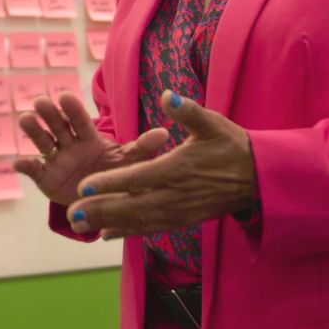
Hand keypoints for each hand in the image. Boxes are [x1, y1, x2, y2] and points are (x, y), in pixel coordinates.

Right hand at [13, 93, 169, 207]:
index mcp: (90, 138)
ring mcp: (57, 160)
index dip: (73, 110)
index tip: (65, 96)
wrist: (101, 199)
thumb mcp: (128, 161)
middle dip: (50, 114)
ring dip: (34, 131)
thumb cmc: (115, 172)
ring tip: (25, 119)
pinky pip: (35, 170)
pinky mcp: (46, 177)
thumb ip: (142, 147)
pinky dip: (26, 165)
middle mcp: (71, 145)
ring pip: (44, 142)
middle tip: (40, 101)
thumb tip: (164, 133)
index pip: (81, 122)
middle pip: (59, 127)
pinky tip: (18, 161)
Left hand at [66, 90, 256, 238]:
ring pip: (138, 221)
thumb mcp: (212, 122)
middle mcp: (176, 194)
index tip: (84, 186)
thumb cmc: (231, 145)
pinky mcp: (183, 220)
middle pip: (131, 205)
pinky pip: (151, 229)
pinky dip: (128, 232)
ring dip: (108, 223)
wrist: (257, 177)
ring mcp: (179, 211)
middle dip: (99, 210)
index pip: (138, 178)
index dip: (110, 183)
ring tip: (79, 225)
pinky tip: (107, 233)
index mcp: (179, 168)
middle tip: (70, 213)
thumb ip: (187, 111)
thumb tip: (167, 95)